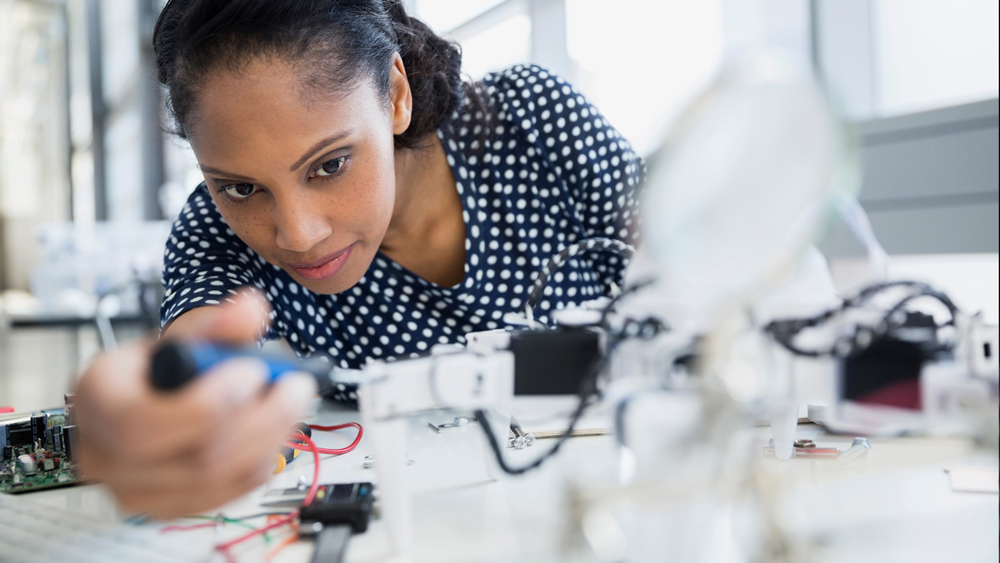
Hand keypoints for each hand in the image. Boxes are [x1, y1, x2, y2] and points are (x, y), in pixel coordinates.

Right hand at [73, 290, 316, 518]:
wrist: (150, 398)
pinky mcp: (166, 507)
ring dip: (269, 439)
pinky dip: (260, 461)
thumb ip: (216, 324)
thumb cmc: (162, 367)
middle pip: (195, 458)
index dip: (210, 402)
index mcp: (97, 398)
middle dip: (261, 419)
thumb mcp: (182, 336)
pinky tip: (273, 432)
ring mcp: (134, 489)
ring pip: (216, 479)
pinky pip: (225, 495)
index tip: (254, 371)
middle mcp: (104, 454)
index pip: (144, 421)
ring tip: (291, 404)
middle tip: (296, 386)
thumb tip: (249, 310)